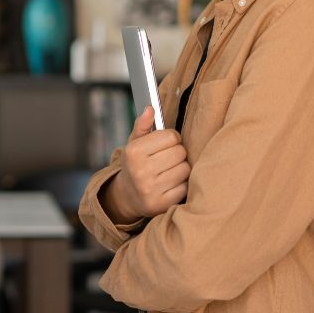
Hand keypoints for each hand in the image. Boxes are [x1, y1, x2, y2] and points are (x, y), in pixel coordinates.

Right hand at [103, 106, 190, 222]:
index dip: (172, 138)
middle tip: (168, 158)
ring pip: (185, 169)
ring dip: (181, 169)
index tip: (165, 144)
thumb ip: (143, 125)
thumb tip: (150, 108)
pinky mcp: (161, 204)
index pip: (172, 136)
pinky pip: (185, 187)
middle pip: (180, 152)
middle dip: (177, 153)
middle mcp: (141, 171)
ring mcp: (151, 189)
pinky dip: (181, 185)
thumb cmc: (136, 164)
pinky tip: (170, 184)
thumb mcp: (134, 143)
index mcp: (134, 152)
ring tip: (170, 171)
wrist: (128, 196)